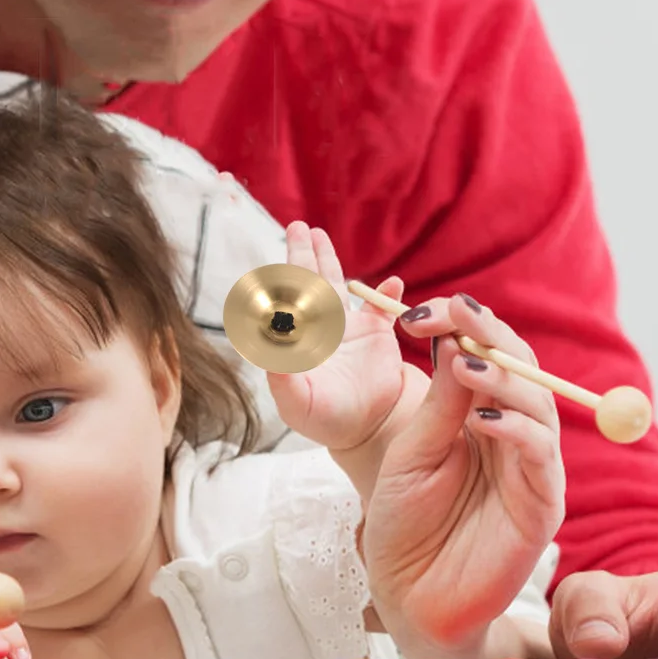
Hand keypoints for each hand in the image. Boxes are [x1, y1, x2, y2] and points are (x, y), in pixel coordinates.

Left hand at [266, 223, 422, 468]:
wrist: (365, 432)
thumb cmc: (324, 419)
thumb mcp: (297, 401)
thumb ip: (281, 374)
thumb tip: (265, 343)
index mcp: (301, 338)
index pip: (290, 298)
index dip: (285, 274)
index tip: (279, 254)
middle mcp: (321, 327)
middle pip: (310, 281)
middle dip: (303, 252)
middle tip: (297, 226)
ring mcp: (349, 328)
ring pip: (338, 284)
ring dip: (329, 259)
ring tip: (318, 234)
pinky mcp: (378, 335)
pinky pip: (383, 307)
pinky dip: (387, 291)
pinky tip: (392, 281)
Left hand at [363, 295, 563, 658]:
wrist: (411, 596)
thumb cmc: (407, 523)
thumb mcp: (412, 450)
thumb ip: (438, 404)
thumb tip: (452, 340)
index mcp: (480, 416)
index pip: (485, 353)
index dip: (460, 325)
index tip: (418, 310)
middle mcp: (513, 436)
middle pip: (520, 369)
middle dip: (488, 334)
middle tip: (454, 311)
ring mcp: (531, 469)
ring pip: (538, 405)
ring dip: (504, 377)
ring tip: (465, 362)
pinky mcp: (542, 506)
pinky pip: (541, 458)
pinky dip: (516, 431)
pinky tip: (482, 421)